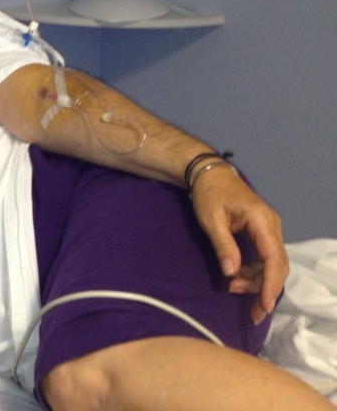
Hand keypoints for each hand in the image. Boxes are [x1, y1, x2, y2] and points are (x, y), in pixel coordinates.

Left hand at [190, 166, 287, 324]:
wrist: (210, 175)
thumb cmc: (209, 194)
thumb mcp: (211, 219)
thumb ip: (223, 245)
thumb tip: (232, 272)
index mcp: (262, 222)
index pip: (274, 259)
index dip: (270, 284)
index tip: (264, 305)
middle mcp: (272, 227)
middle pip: (277, 266)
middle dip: (265, 290)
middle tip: (251, 312)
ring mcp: (269, 230)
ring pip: (272, 264)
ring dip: (256, 281)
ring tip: (232, 288)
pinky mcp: (262, 233)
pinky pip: (264, 258)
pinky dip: (254, 271)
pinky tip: (237, 278)